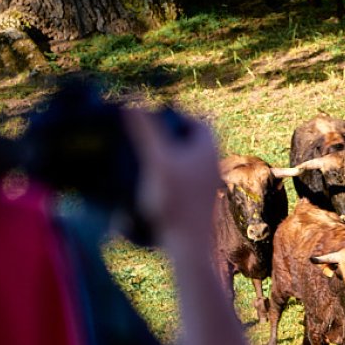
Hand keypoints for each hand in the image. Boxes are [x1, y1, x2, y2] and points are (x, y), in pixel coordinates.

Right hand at [123, 107, 220, 252]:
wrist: (187, 245)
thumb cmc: (174, 202)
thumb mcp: (156, 160)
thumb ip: (145, 130)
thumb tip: (131, 99)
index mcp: (207, 147)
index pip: (195, 119)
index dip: (174, 115)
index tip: (150, 119)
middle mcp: (212, 161)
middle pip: (190, 137)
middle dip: (168, 134)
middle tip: (143, 136)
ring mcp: (207, 180)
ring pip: (186, 157)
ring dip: (167, 154)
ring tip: (142, 157)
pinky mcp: (198, 197)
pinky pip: (183, 175)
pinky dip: (168, 172)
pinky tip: (149, 180)